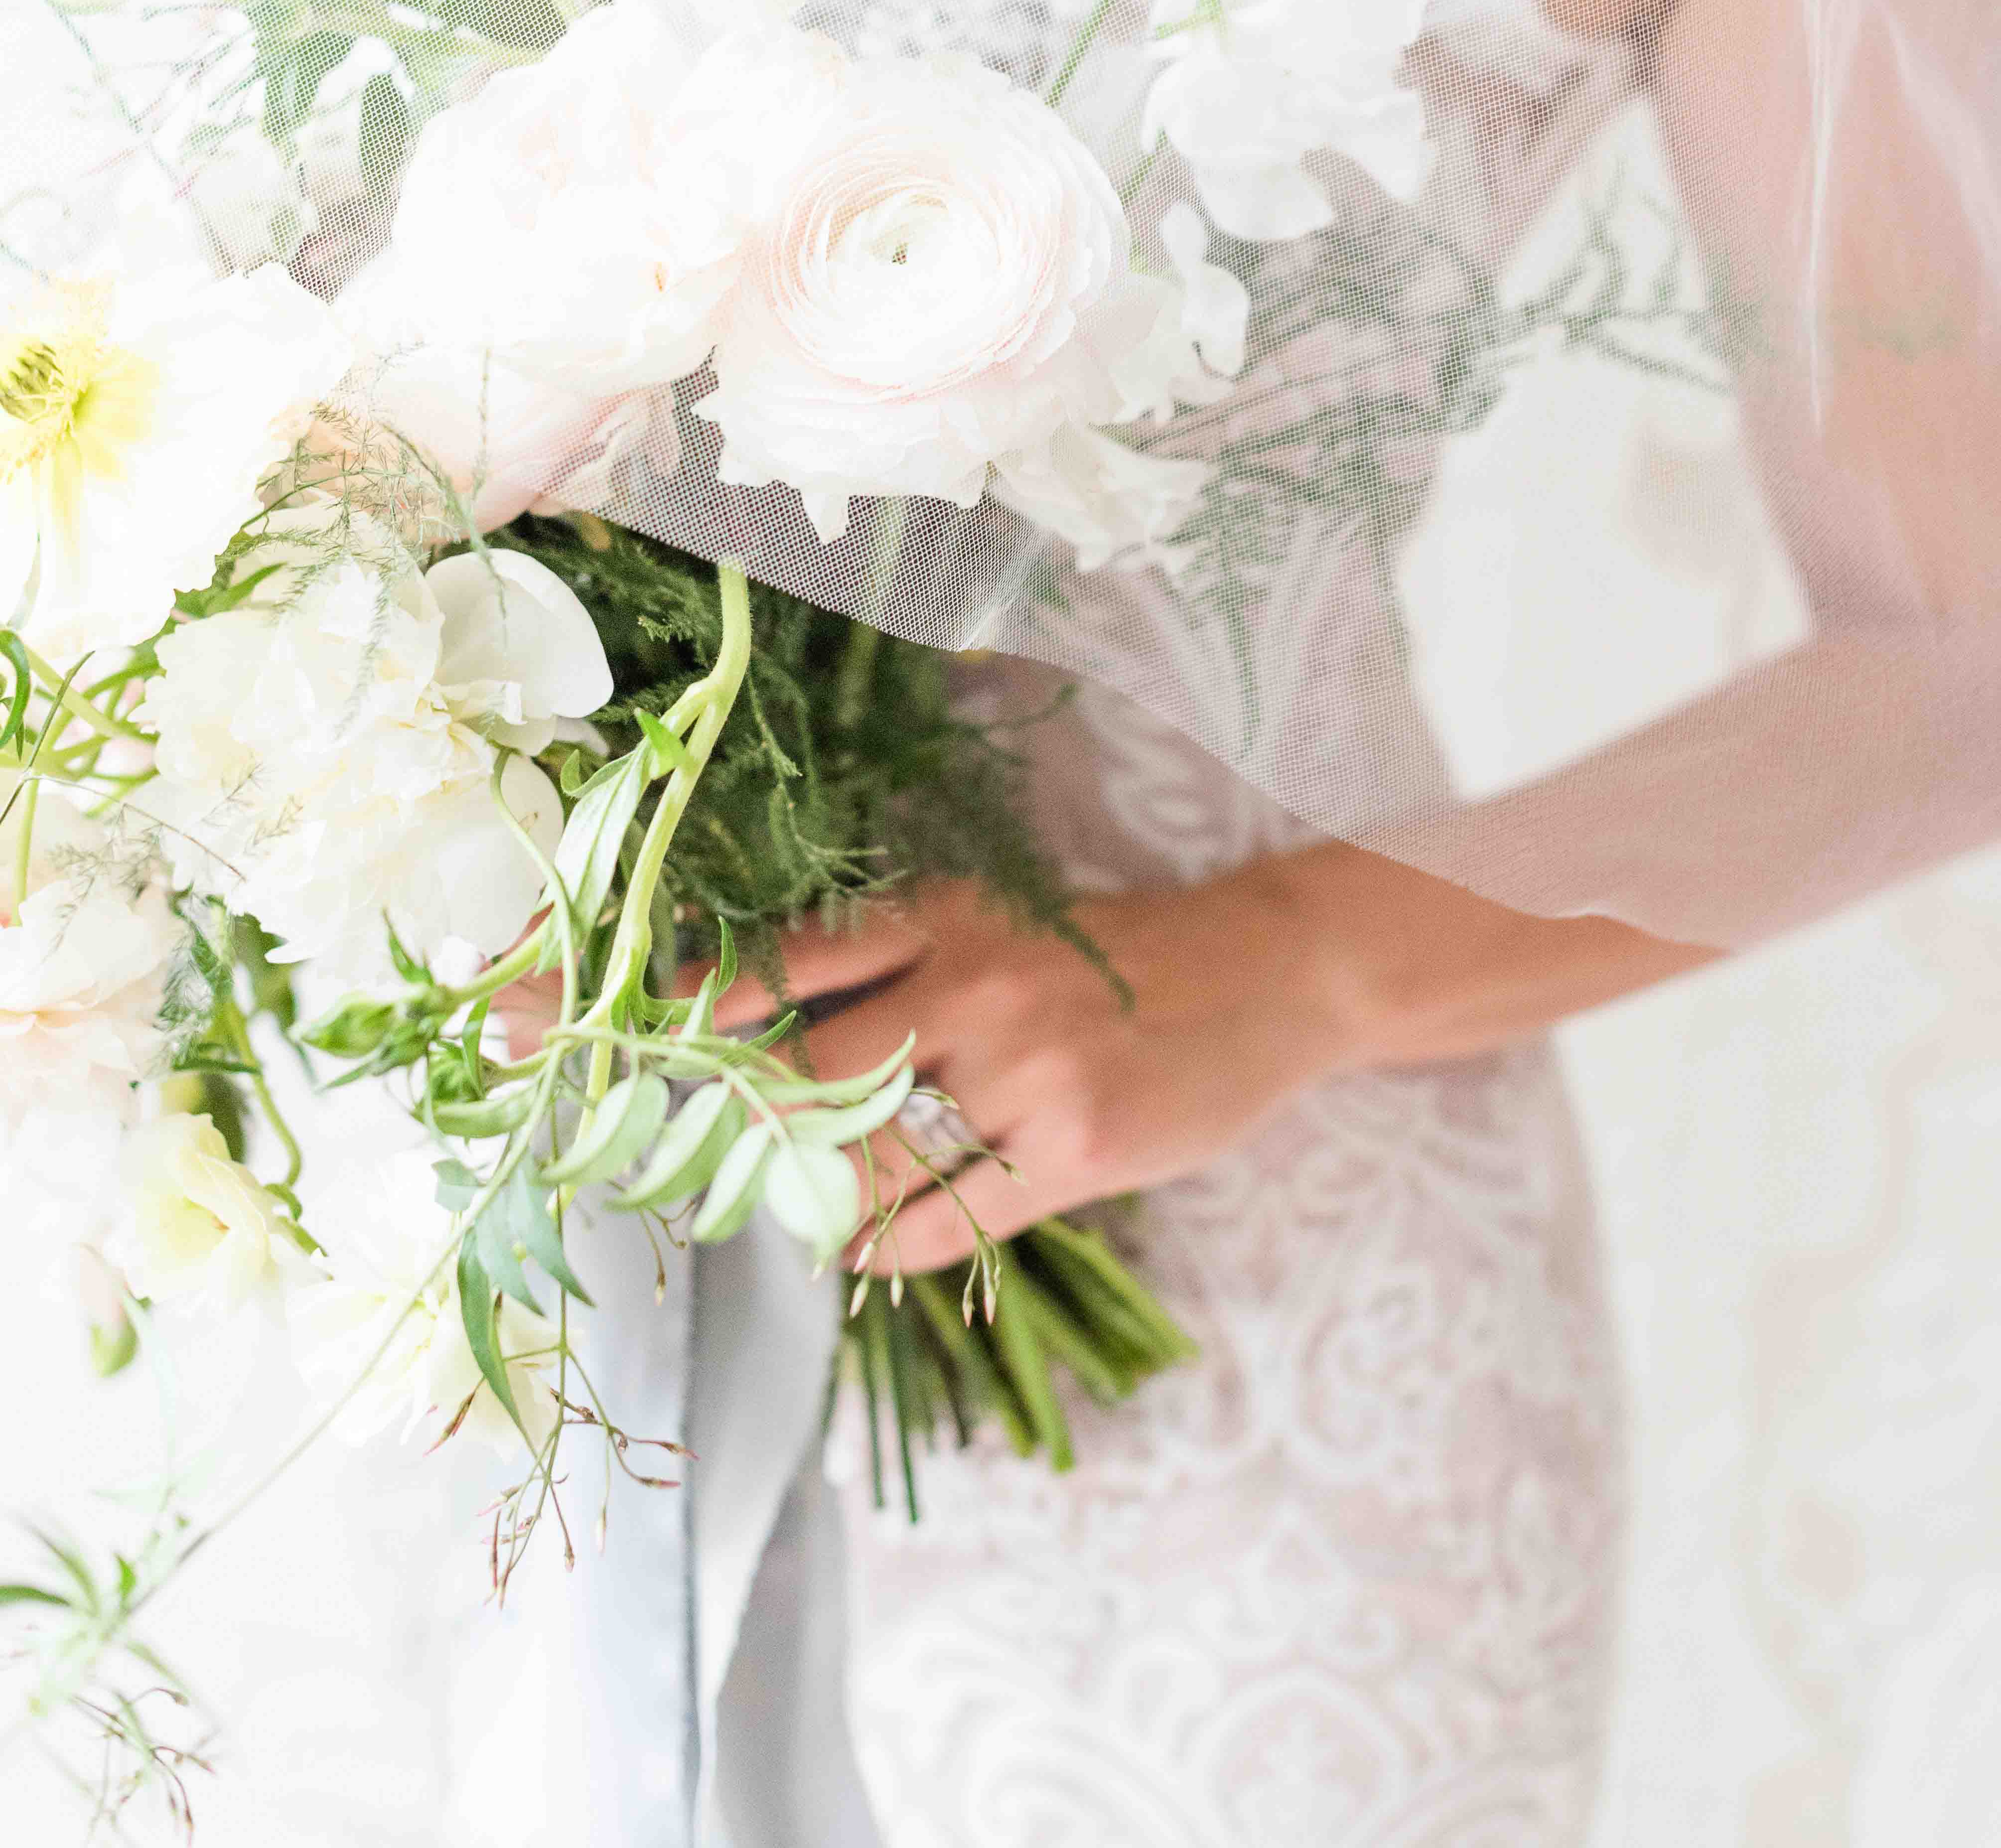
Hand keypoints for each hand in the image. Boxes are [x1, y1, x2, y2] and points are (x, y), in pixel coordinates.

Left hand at [708, 859, 1340, 1273]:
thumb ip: (904, 965)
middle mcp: (976, 986)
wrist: (1264, 972)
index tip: (648, 1032)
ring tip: (794, 1207)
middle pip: (816, 1076)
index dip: (713, 1003)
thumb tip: (771, 1024)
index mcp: (949, 916)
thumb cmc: (1115, 953)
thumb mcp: (1004, 922)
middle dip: (758, 1124)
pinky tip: (859, 1251)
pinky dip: (889, 1245)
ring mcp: (1027, 1072)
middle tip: (725, 1152)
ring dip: (821, 1194)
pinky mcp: (1076, 1149)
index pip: (797, 960)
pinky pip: (951, 1219)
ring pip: (876, 1158)